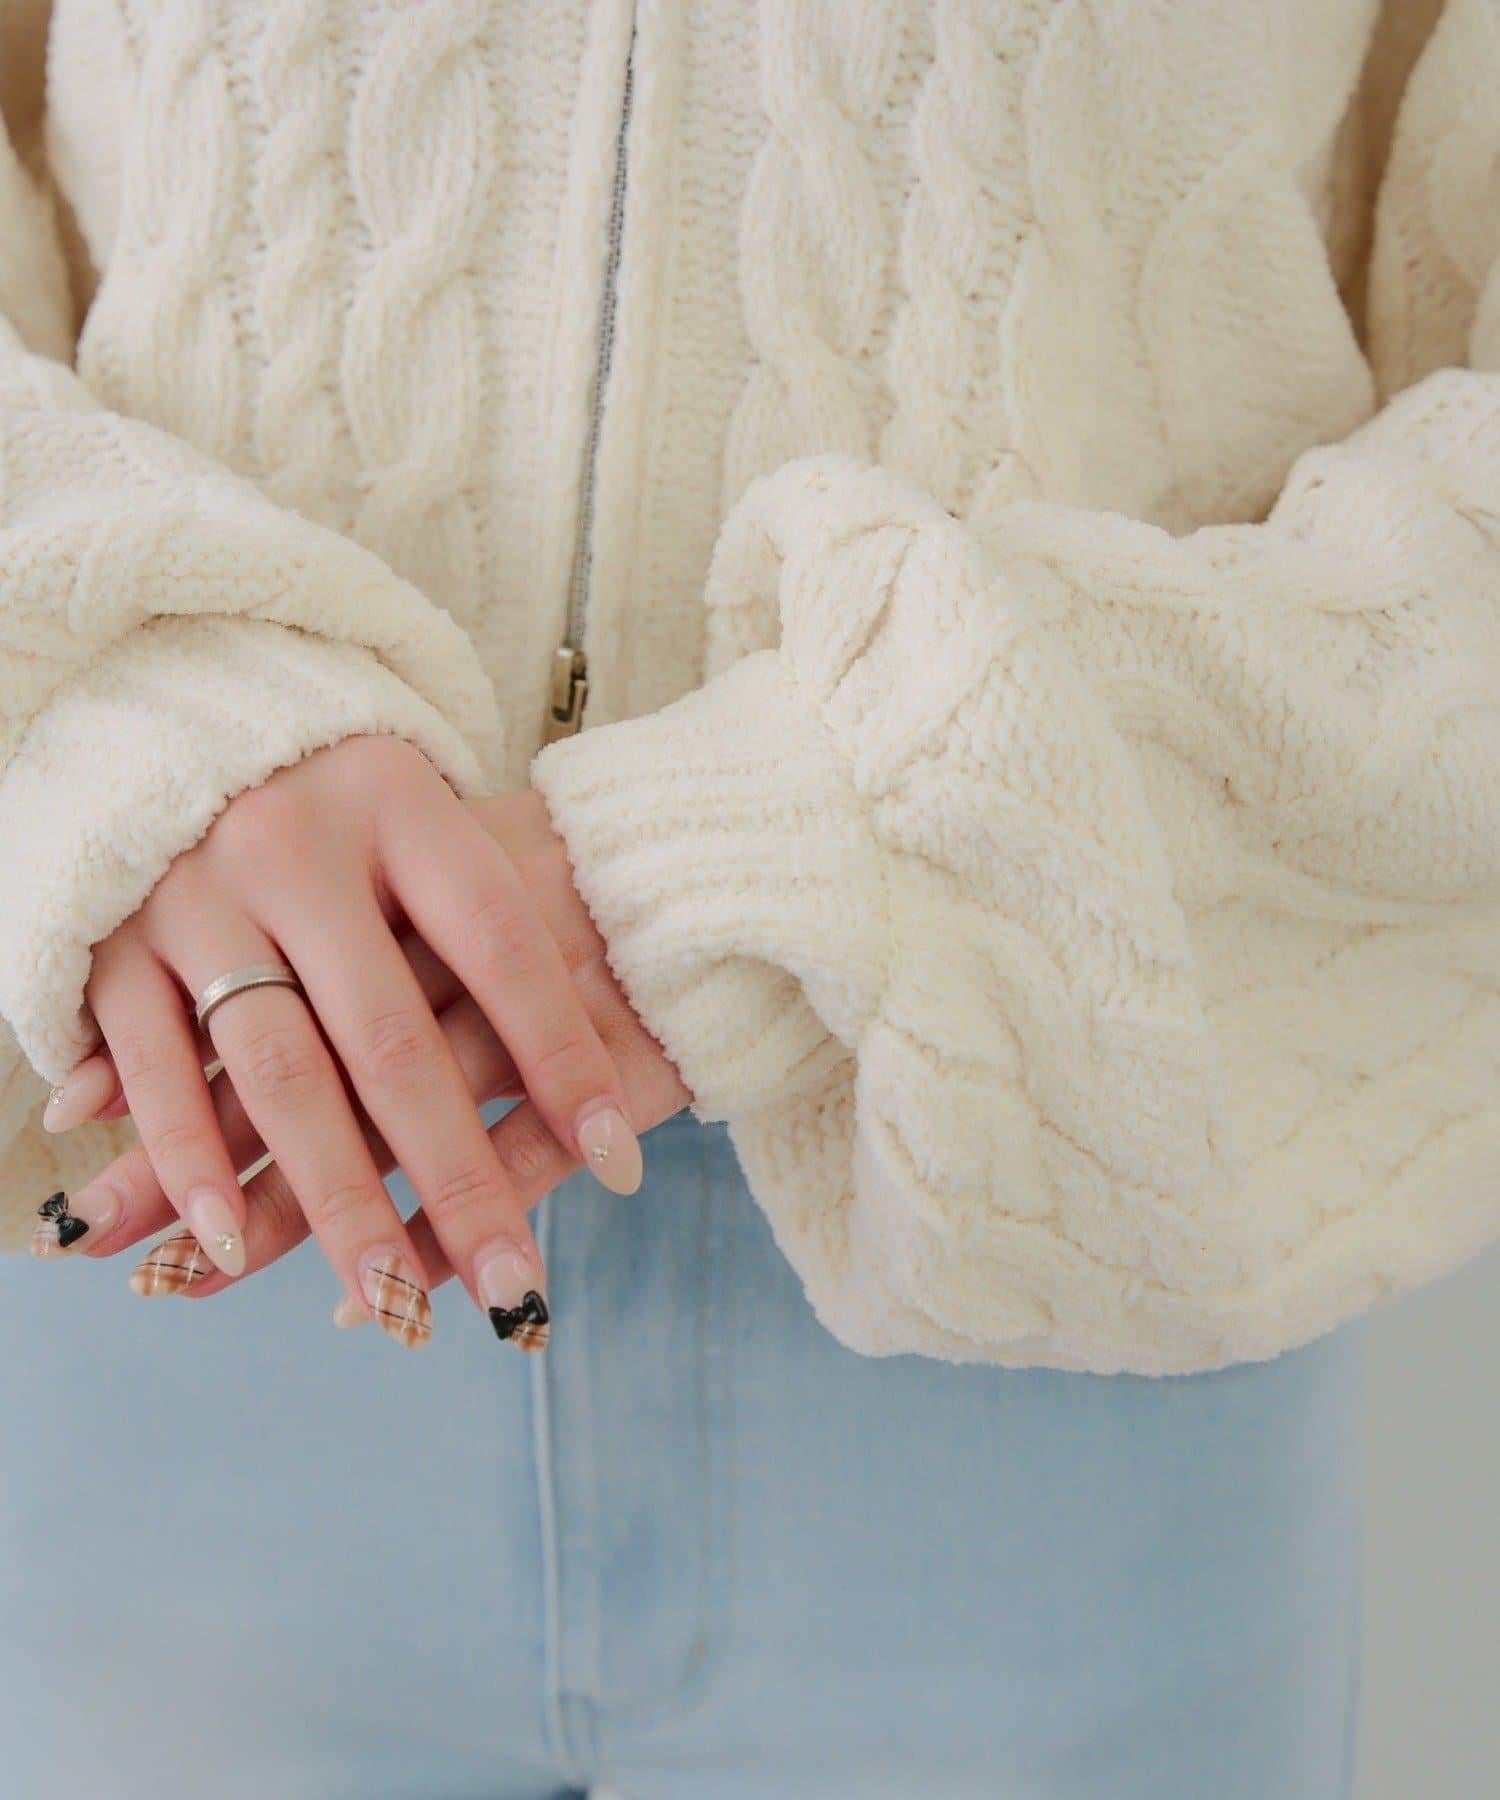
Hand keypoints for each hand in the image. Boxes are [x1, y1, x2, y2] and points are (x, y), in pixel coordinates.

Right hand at [35, 739, 643, 1345]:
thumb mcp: (425, 818)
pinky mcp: (117, 938)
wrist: (184, 707)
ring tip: (388, 1300)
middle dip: (456, 1179)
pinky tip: (230, 1246)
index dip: (562, 1058)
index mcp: (402, 807)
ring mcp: (200, 892)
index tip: (622, 1165)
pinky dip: (191, 1160)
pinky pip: (153, 1066)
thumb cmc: (345, 794)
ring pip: (280, 1072)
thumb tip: (597, 1071)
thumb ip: (485, 921)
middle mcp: (298, 844)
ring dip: (332, 1201)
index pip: (501, 949)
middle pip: (392, 1039)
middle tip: (516, 1286)